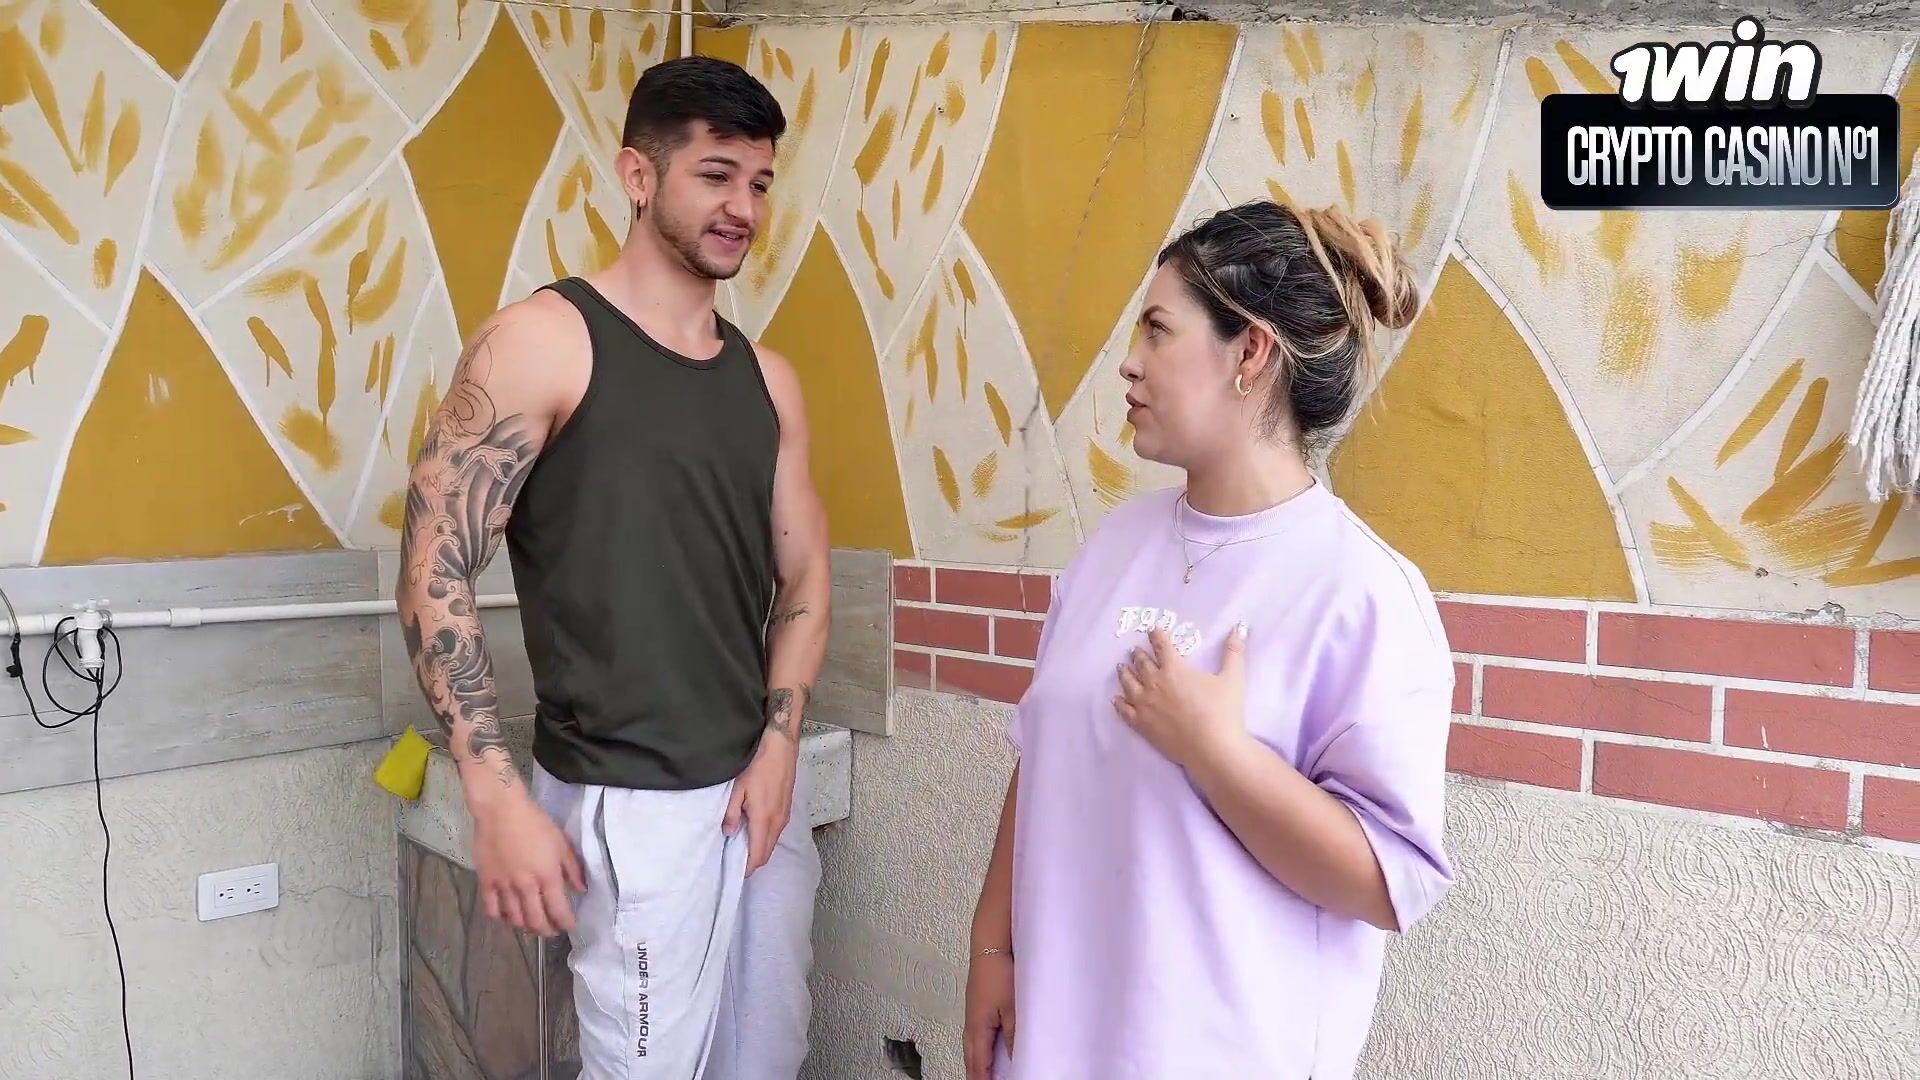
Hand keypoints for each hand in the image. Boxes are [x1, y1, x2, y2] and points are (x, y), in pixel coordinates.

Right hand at [469, 790, 585, 937]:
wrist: (500, 811)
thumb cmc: (534, 823)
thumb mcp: (561, 842)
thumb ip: (572, 868)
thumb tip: (581, 890)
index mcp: (547, 876)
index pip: (558, 910)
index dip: (565, 923)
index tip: (569, 926)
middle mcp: (526, 887)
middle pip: (536, 920)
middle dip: (546, 930)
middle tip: (551, 931)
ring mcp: (504, 887)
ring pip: (515, 919)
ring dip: (525, 927)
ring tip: (532, 926)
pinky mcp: (486, 882)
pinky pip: (492, 909)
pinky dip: (501, 918)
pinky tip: (507, 916)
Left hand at [725, 731, 797, 875]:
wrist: (780, 746)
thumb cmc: (757, 765)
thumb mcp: (737, 789)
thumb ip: (731, 814)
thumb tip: (727, 832)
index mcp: (763, 819)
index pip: (758, 855)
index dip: (747, 868)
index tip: (735, 872)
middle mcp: (778, 821)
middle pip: (767, 852)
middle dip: (753, 861)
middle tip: (735, 861)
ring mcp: (784, 815)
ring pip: (772, 842)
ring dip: (760, 849)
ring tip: (742, 846)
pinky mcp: (787, 808)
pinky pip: (776, 832)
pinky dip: (766, 838)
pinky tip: (754, 830)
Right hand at [963, 950, 1014, 1078]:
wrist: (990, 946)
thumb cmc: (999, 975)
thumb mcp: (1012, 1008)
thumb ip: (1014, 1036)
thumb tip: (1016, 1060)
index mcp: (978, 1029)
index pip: (979, 1065)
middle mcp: (971, 1025)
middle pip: (971, 1059)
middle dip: (976, 1075)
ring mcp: (972, 1015)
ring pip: (971, 1049)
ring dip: (977, 1064)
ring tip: (983, 1076)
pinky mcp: (977, 1007)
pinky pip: (975, 1037)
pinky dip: (979, 1050)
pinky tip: (986, 1051)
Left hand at [1115, 623, 1248, 768]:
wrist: (1211, 748)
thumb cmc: (1223, 711)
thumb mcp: (1232, 677)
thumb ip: (1234, 651)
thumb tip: (1240, 626)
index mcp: (1174, 669)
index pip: (1162, 646)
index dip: (1157, 635)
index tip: (1152, 629)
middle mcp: (1154, 683)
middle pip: (1142, 664)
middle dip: (1138, 655)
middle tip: (1134, 650)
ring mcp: (1145, 705)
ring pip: (1129, 684)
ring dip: (1125, 673)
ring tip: (1121, 667)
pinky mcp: (1142, 725)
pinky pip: (1125, 711)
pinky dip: (1119, 703)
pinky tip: (1115, 700)